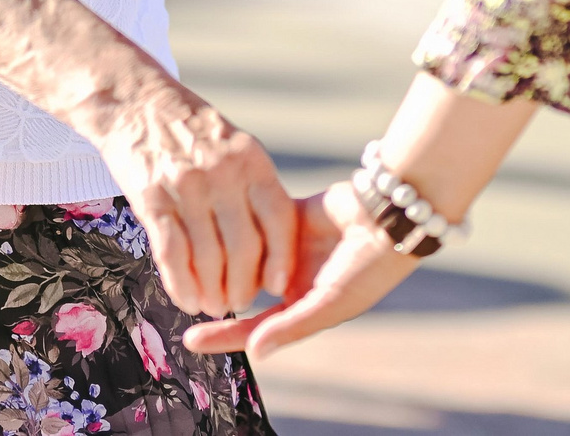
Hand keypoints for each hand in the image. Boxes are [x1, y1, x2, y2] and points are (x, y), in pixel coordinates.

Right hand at [91, 82, 299, 318]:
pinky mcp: (152, 198)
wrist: (134, 101)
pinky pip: (172, 253)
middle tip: (239, 302)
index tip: (278, 286)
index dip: (280, 258)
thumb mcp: (233, 144)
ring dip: (213, 291)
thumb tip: (271, 243)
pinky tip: (186, 299)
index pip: (278, 217)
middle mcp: (222, 173)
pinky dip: (181, 284)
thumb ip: (253, 186)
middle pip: (244, 246)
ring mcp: (186, 186)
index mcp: (250, 159)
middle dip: (244, 285)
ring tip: (213, 305)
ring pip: (208, 256)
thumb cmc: (190, 129)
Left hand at [181, 181, 418, 359]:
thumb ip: (293, 326)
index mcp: (302, 308)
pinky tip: (209, 227)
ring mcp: (286, 248)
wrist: (388, 216)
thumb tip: (256, 353)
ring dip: (220, 261)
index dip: (223, 336)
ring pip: (243, 257)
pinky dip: (237, 227)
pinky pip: (254, 224)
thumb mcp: (332, 303)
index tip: (189, 340)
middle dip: (214, 296)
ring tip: (186, 264)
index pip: (255, 328)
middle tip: (181, 299)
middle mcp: (290, 280)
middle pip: (242, 293)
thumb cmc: (367, 269)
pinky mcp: (286, 216)